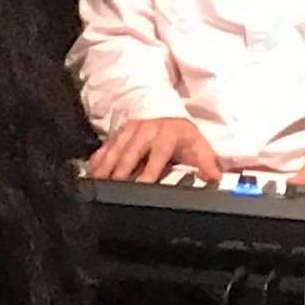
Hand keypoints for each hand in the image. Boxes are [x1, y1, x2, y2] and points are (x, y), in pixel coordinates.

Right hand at [85, 115, 223, 185]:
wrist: (170, 116)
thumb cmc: (184, 137)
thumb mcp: (199, 148)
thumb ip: (207, 164)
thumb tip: (215, 178)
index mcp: (167, 136)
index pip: (156, 156)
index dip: (149, 172)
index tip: (142, 185)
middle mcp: (146, 131)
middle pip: (130, 153)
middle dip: (120, 171)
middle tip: (111, 188)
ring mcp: (129, 131)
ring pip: (114, 150)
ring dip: (105, 167)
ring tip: (96, 183)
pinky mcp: (118, 133)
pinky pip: (105, 147)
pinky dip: (97, 160)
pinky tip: (90, 173)